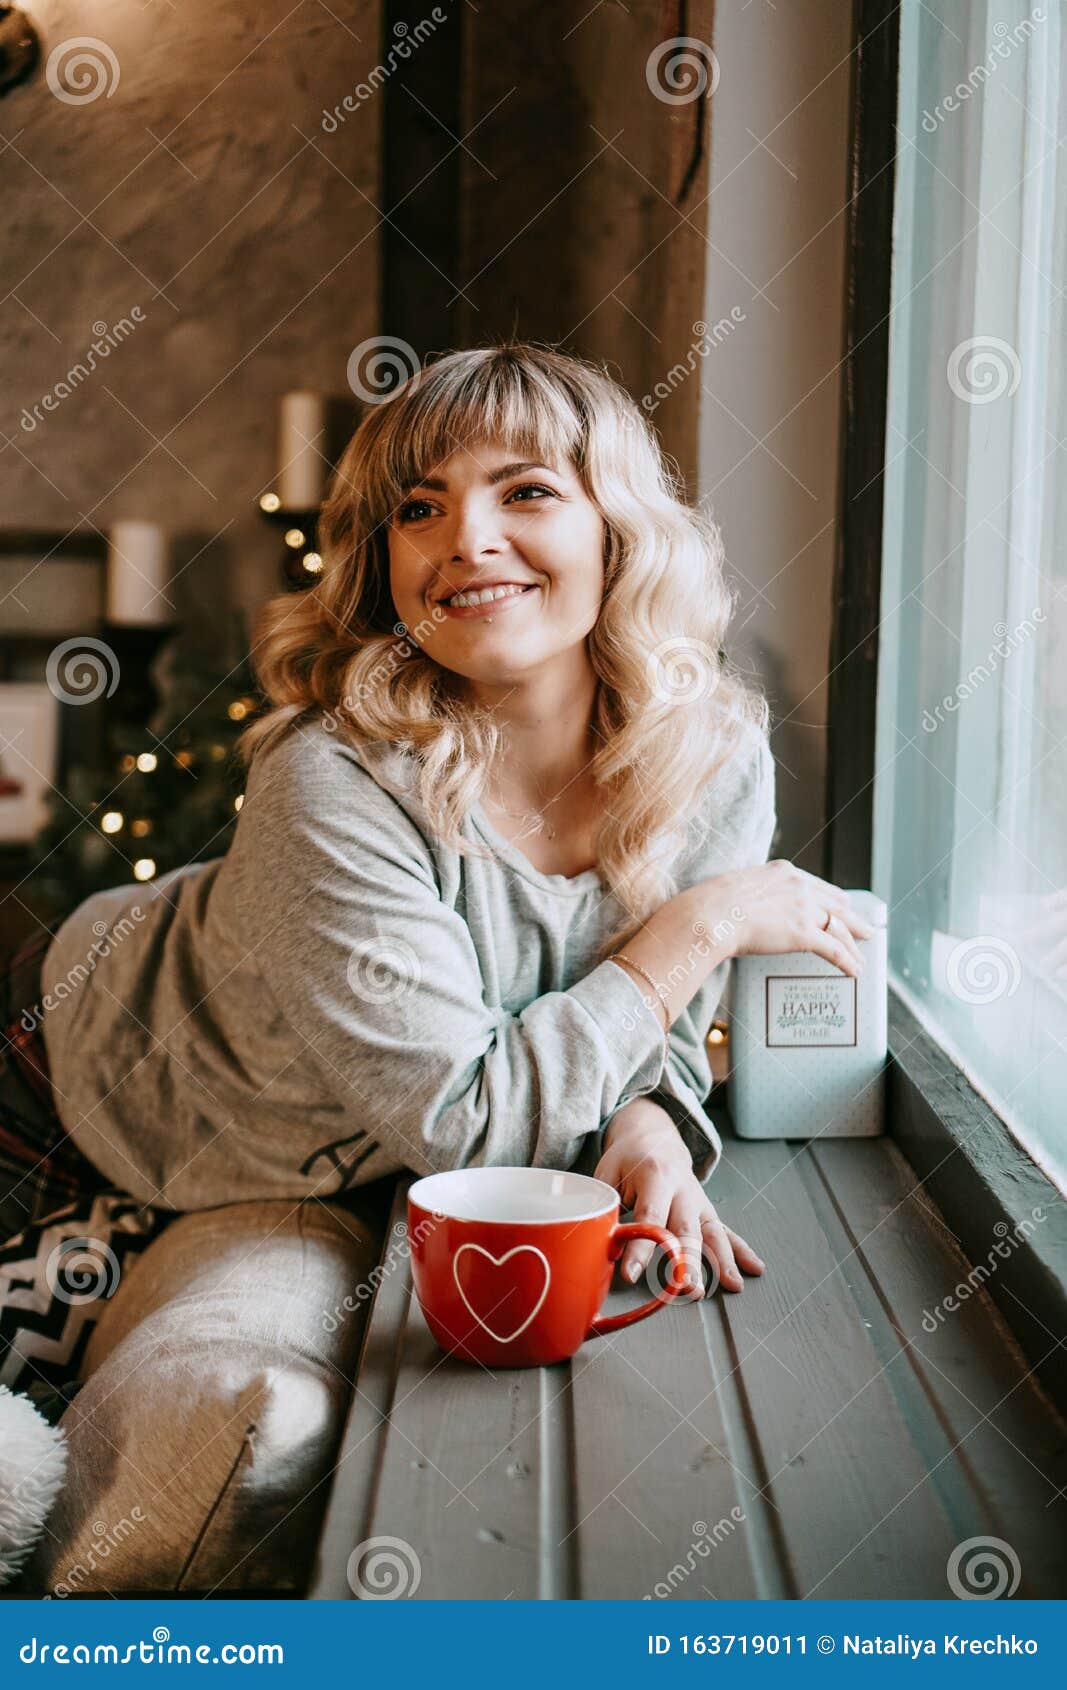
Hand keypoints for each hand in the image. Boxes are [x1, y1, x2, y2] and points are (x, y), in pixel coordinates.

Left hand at [594, 1099, 764, 1298]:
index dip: (640, 1247)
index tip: (631, 1274)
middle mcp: (683, 1187)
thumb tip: (600, 1243)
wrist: (654, 1137)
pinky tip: (754, 1268)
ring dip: (721, 1261)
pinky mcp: (706, 1210)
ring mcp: (698, 1200)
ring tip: (731, 1285)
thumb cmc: (627, 1159)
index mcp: (655, 1175)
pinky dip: (740, 1251)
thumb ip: (606, 1205)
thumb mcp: (607, 1173)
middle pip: (686, 1228)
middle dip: (689, 1260)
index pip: (650, 1215)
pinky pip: (725, 1231)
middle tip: (688, 1288)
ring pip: (711, 1232)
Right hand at [707, 859, 874, 976]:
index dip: (834, 900)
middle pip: (836, 906)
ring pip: (838, 929)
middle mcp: (800, 886)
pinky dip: (847, 961)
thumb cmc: (712, 905)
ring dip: (853, 945)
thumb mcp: (738, 888)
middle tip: (866, 930)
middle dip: (853, 921)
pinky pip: (834, 949)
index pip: (818, 886)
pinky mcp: (804, 933)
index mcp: (784, 872)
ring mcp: (804, 909)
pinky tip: (854, 971)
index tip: (843, 906)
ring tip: (862, 958)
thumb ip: (754, 895)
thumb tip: (748, 911)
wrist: (711, 915)